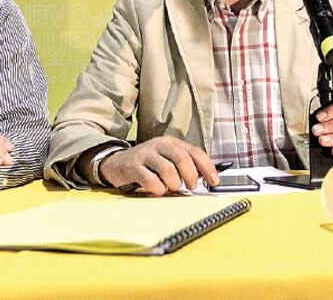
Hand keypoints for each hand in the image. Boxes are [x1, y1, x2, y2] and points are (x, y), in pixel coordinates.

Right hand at [97, 136, 217, 195]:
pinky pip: (151, 181)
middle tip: (189, 186)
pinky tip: (157, 190)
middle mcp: (159, 145)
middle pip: (182, 159)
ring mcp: (145, 155)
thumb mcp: (168, 159)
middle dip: (190, 176)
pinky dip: (158, 189)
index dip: (207, 167)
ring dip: (173, 184)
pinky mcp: (133, 167)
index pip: (195, 151)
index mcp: (171, 142)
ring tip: (170, 187)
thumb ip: (186, 165)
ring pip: (168, 170)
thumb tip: (208, 178)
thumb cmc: (148, 164)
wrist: (117, 163)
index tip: (214, 181)